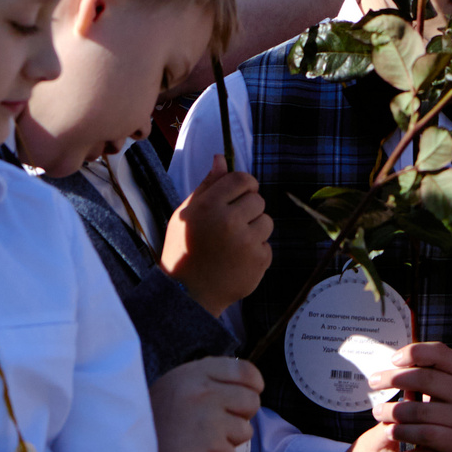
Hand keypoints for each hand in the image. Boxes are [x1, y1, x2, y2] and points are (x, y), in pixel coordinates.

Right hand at [151, 357, 261, 451]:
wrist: (131, 451)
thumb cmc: (157, 418)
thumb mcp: (177, 384)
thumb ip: (208, 379)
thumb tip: (245, 383)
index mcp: (197, 373)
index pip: (245, 370)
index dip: (253, 384)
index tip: (249, 393)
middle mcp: (206, 392)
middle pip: (252, 401)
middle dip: (241, 415)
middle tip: (219, 423)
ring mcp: (210, 421)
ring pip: (245, 431)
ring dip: (228, 439)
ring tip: (202, 439)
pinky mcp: (211, 448)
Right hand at [162, 156, 273, 315]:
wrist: (188, 293)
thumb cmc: (183, 248)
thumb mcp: (187, 213)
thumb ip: (208, 185)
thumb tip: (221, 158)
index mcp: (209, 206)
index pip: (242, 179)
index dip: (243, 185)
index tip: (237, 195)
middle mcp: (230, 221)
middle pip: (258, 199)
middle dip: (247, 209)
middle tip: (230, 225)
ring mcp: (247, 243)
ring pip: (266, 221)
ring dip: (254, 229)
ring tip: (233, 243)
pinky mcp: (259, 261)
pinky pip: (267, 245)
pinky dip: (256, 251)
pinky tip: (237, 260)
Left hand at [369, 341, 451, 451]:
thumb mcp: (449, 389)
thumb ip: (429, 374)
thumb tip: (395, 359)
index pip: (439, 353)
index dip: (414, 352)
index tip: (393, 359)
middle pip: (425, 378)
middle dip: (394, 378)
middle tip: (373, 382)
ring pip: (419, 410)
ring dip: (392, 410)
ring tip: (378, 412)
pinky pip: (423, 433)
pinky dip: (402, 431)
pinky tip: (391, 431)